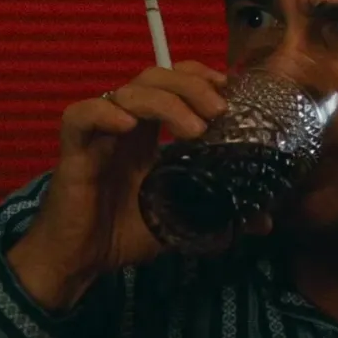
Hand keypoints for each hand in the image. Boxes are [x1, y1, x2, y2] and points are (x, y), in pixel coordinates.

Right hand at [7, 60, 270, 310]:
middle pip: (154, 77)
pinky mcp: (73, 151)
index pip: (172, 82)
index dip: (199, 76)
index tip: (229, 90)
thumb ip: (217, 213)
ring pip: (126, 91)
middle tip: (219, 111)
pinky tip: (128, 126)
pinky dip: (104, 113)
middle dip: (190, 85)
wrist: (79, 262)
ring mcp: (98, 134)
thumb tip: (264, 221)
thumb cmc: (124, 234)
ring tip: (193, 129)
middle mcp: (124, 124)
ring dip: (164, 102)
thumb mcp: (180, 220)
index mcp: (148, 132)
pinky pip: (80, 116)